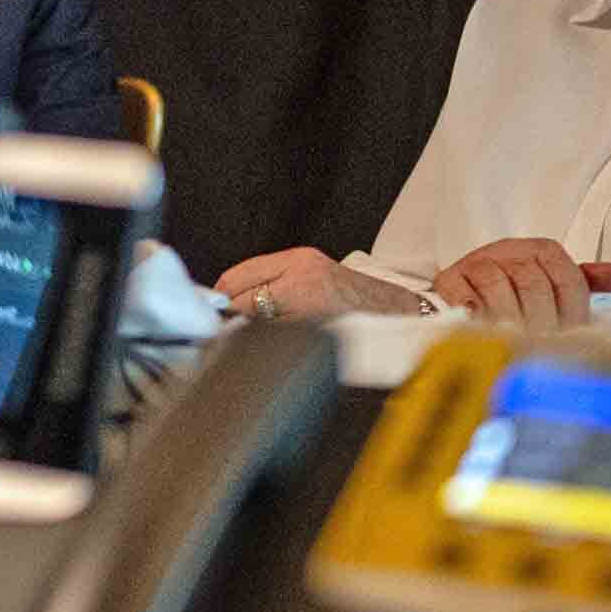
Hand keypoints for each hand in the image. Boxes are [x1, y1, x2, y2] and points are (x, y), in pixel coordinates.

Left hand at [213, 248, 434, 326]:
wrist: (397, 315)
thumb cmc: (352, 299)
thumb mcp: (311, 274)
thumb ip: (272, 282)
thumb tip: (225, 302)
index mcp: (298, 260)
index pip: (238, 276)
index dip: (221, 296)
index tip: (213, 309)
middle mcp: (303, 277)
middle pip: (241, 299)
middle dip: (231, 318)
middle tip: (226, 330)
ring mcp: (312, 304)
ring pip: (255, 324)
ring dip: (247, 335)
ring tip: (253, 341)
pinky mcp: (319, 330)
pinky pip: (277, 341)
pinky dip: (268, 347)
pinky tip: (275, 350)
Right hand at [431, 237, 610, 332]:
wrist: (469, 290)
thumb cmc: (516, 290)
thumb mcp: (553, 284)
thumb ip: (585, 282)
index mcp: (542, 251)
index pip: (567, 277)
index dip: (573, 311)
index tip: (572, 336)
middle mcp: (511, 251)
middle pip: (533, 283)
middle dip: (541, 320)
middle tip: (543, 346)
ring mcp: (478, 262)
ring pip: (497, 284)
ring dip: (507, 317)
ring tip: (515, 341)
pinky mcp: (450, 278)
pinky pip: (459, 289)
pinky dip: (469, 305)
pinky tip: (479, 321)